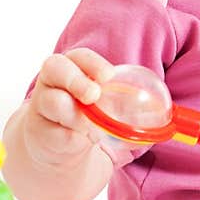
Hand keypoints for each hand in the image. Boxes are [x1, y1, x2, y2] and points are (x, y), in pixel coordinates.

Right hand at [24, 48, 114, 168]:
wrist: (57, 143)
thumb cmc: (86, 116)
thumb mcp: (102, 104)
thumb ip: (123, 102)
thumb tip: (161, 113)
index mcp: (71, 67)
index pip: (78, 56)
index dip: (93, 63)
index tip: (108, 75)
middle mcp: (52, 81)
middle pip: (54, 67)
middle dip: (77, 81)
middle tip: (93, 95)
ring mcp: (41, 104)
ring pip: (53, 101)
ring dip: (76, 115)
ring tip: (92, 128)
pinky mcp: (38, 130)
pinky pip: (56, 132)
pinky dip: (73, 138)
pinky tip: (83, 140)